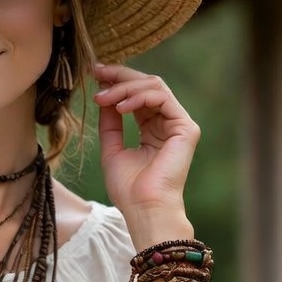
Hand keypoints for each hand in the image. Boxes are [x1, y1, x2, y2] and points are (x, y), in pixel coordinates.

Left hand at [93, 63, 199, 244]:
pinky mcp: (186, 128)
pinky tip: (120, 107)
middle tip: (97, 73)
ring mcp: (179, 124)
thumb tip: (103, 95)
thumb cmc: (129, 189)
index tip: (95, 74)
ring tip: (103, 97)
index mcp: (153, 129)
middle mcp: (168, 123)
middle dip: (120, 76)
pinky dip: (138, 97)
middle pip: (147, 84)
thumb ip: (110, 123)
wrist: (144, 209)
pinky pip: (162, 98)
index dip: (118, 81)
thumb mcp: (112, 149)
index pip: (138, 95)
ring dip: (125, 87)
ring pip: (154, 86)